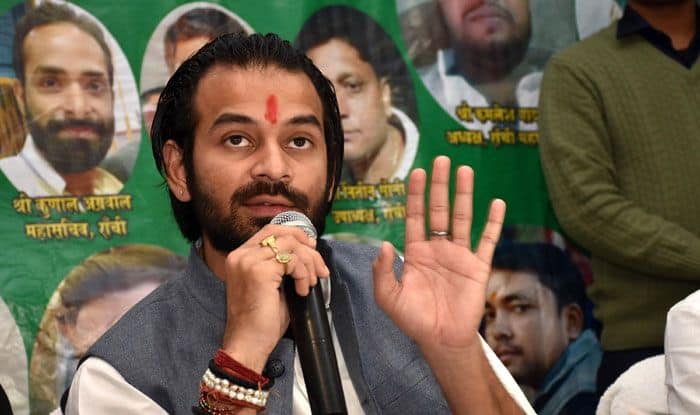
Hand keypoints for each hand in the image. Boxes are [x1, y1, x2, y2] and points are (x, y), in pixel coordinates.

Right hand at [220, 224, 329, 371]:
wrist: (248, 343)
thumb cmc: (261, 320)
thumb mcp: (274, 284)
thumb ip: (283, 264)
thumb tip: (307, 248)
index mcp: (241, 256)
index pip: (271, 230)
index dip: (296, 235)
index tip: (312, 249)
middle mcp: (241, 255)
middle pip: (282, 233)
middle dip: (307, 249)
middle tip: (320, 270)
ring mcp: (248, 261)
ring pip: (290, 245)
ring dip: (308, 264)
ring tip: (309, 284)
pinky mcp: (259, 271)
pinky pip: (292, 260)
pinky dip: (302, 273)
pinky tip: (301, 290)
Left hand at [373, 156, 504, 352]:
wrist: (441, 339)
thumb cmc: (414, 319)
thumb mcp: (388, 297)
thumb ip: (382, 272)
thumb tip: (383, 243)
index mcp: (415, 252)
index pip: (415, 216)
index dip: (415, 195)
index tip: (416, 173)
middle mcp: (438, 248)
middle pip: (439, 210)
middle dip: (439, 186)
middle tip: (441, 160)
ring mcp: (459, 255)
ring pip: (463, 218)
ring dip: (464, 195)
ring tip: (465, 171)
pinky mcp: (478, 266)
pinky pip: (487, 240)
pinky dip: (493, 223)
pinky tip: (497, 203)